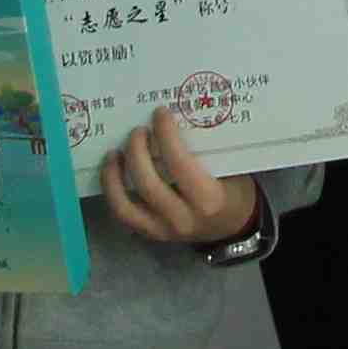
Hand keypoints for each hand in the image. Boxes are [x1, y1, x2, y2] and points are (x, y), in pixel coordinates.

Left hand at [101, 109, 263, 249]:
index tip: (160, 113)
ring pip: (125, 206)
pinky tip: (112, 173)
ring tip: (114, 153)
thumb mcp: (231, 169)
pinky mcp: (151, 234)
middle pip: (147, 183)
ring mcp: (164, 231)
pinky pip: (124, 215)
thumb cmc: (235, 191)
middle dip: (136, 152)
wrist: (235, 226)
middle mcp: (183, 218)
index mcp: (208, 200)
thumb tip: (175, 118)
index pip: (179, 164)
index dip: (166, 135)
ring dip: (114, 176)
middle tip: (137, 131)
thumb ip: (205, 150)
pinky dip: (113, 192)